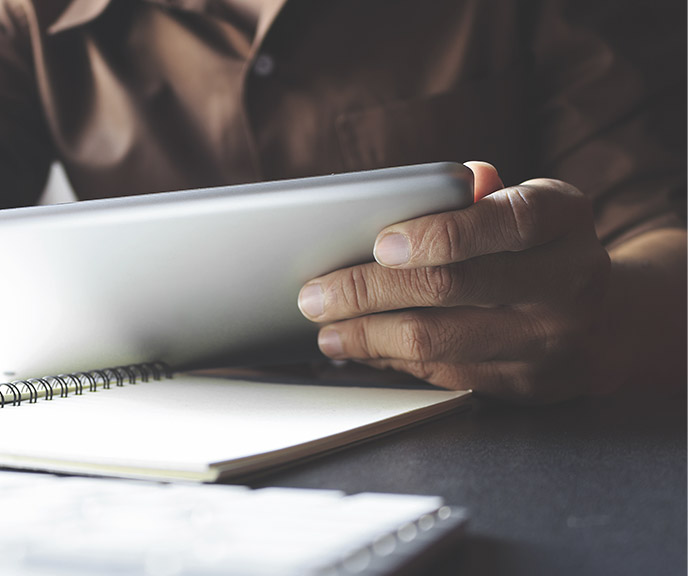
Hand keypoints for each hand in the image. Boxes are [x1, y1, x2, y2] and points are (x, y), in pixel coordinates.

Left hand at [297, 162, 614, 402]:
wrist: (608, 324)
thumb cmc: (541, 249)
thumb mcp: (529, 206)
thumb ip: (484, 195)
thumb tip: (459, 179)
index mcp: (564, 219)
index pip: (505, 221)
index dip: (441, 233)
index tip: (381, 243)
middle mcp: (566, 281)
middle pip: (451, 287)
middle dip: (369, 290)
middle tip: (316, 294)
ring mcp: (547, 340)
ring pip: (437, 341)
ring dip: (366, 335)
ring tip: (325, 329)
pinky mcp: (523, 384)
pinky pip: (441, 373)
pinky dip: (389, 359)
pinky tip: (358, 348)